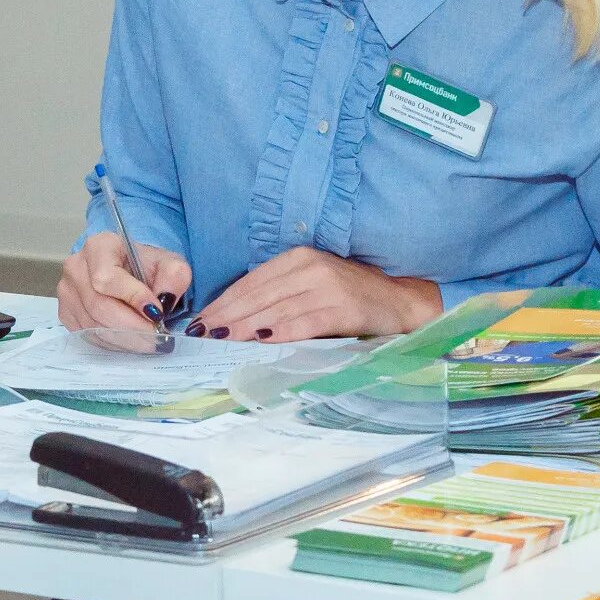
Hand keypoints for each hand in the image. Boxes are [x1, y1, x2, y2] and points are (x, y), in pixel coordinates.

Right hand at [57, 230, 193, 331]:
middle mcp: (76, 267)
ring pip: (93, 325)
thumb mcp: (168, 263)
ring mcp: (67, 292)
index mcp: (99, 246)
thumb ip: (174, 276)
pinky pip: (88, 335)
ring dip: (125, 339)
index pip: (107, 277)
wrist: (130, 272)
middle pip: (99, 306)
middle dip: (132, 327)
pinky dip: (113, 344)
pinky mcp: (67, 313)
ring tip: (149, 342)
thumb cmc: (145, 266)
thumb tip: (165, 299)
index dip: (132, 297)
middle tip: (158, 337)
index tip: (157, 313)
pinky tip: (131, 341)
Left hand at [192, 248, 439, 342]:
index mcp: (298, 257)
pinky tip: (262, 341)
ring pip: (277, 308)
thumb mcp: (310, 284)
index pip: (251, 281)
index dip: (224, 301)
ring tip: (222, 340)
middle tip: (202, 334)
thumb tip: (233, 318)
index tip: (200, 320)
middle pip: (259, 295)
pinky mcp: (344, 308)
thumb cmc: (348, 296)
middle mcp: (310, 267)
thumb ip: (279, 293)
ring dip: (246, 326)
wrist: (399, 301)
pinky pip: (306, 321)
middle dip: (227, 316)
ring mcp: (328, 287)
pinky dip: (283, 332)